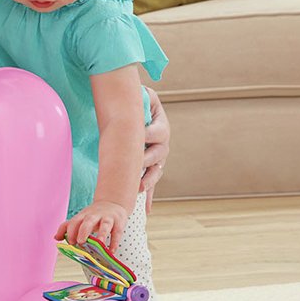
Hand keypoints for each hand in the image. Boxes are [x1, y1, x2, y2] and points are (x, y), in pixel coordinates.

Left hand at [55, 200, 128, 252]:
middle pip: (88, 221)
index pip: (74, 221)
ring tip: (99, 244)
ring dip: (102, 234)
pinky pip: (117, 232)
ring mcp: (107, 218)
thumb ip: (68, 227)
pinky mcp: (119, 223)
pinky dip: (114, 242)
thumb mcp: (80, 218)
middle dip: (83, 231)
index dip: (71, 231)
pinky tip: (111, 251)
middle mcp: (94, 216)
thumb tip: (56, 238)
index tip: (69, 242)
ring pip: (105, 225)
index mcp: (83, 216)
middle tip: (80, 242)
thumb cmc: (94, 215)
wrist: (113, 203)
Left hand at [140, 86, 169, 213]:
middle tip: (136, 164)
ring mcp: (158, 159)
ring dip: (148, 180)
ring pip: (155, 172)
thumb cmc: (140, 103)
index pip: (156, 132)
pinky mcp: (151, 169)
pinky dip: (149, 197)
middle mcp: (162, 145)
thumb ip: (145, 94)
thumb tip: (140, 90)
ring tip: (139, 187)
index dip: (148, 134)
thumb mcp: (145, 95)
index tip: (140, 134)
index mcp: (161, 127)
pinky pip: (152, 185)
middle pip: (157, 155)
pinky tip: (146, 210)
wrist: (141, 112)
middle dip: (146, 160)